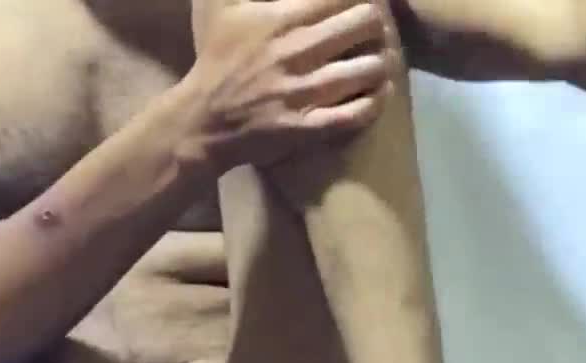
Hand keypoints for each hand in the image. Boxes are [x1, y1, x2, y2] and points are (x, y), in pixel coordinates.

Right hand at [186, 0, 396, 172]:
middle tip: (377, 29)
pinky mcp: (308, 126)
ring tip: (382, 59)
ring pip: (368, 69)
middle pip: (365, 25)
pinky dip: (376, 101)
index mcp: (280, 19)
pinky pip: (357, 113)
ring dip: (382, 61)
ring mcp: (304, 92)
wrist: (203, 120)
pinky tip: (381, 91)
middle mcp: (297, 52)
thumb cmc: (217, 57)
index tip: (367, 1)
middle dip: (377, 23)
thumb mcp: (219, 6)